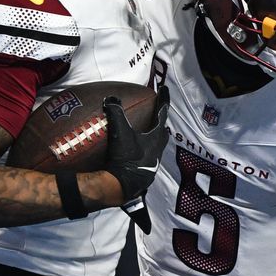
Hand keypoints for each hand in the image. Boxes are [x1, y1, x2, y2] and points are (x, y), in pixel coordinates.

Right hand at [102, 86, 170, 203]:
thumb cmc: (126, 158)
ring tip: (147, 134)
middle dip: (161, 123)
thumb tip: (111, 98)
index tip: (164, 89)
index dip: (163, 100)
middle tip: (157, 115)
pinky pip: (147, 158)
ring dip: (153, 139)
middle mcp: (157, 150)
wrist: (122, 185)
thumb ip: (116, 113)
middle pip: (163, 132)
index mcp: (155, 137)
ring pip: (156, 146)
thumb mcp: (120, 133)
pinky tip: (136, 153)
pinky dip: (144, 151)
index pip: (162, 113)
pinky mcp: (145, 173)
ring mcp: (152, 163)